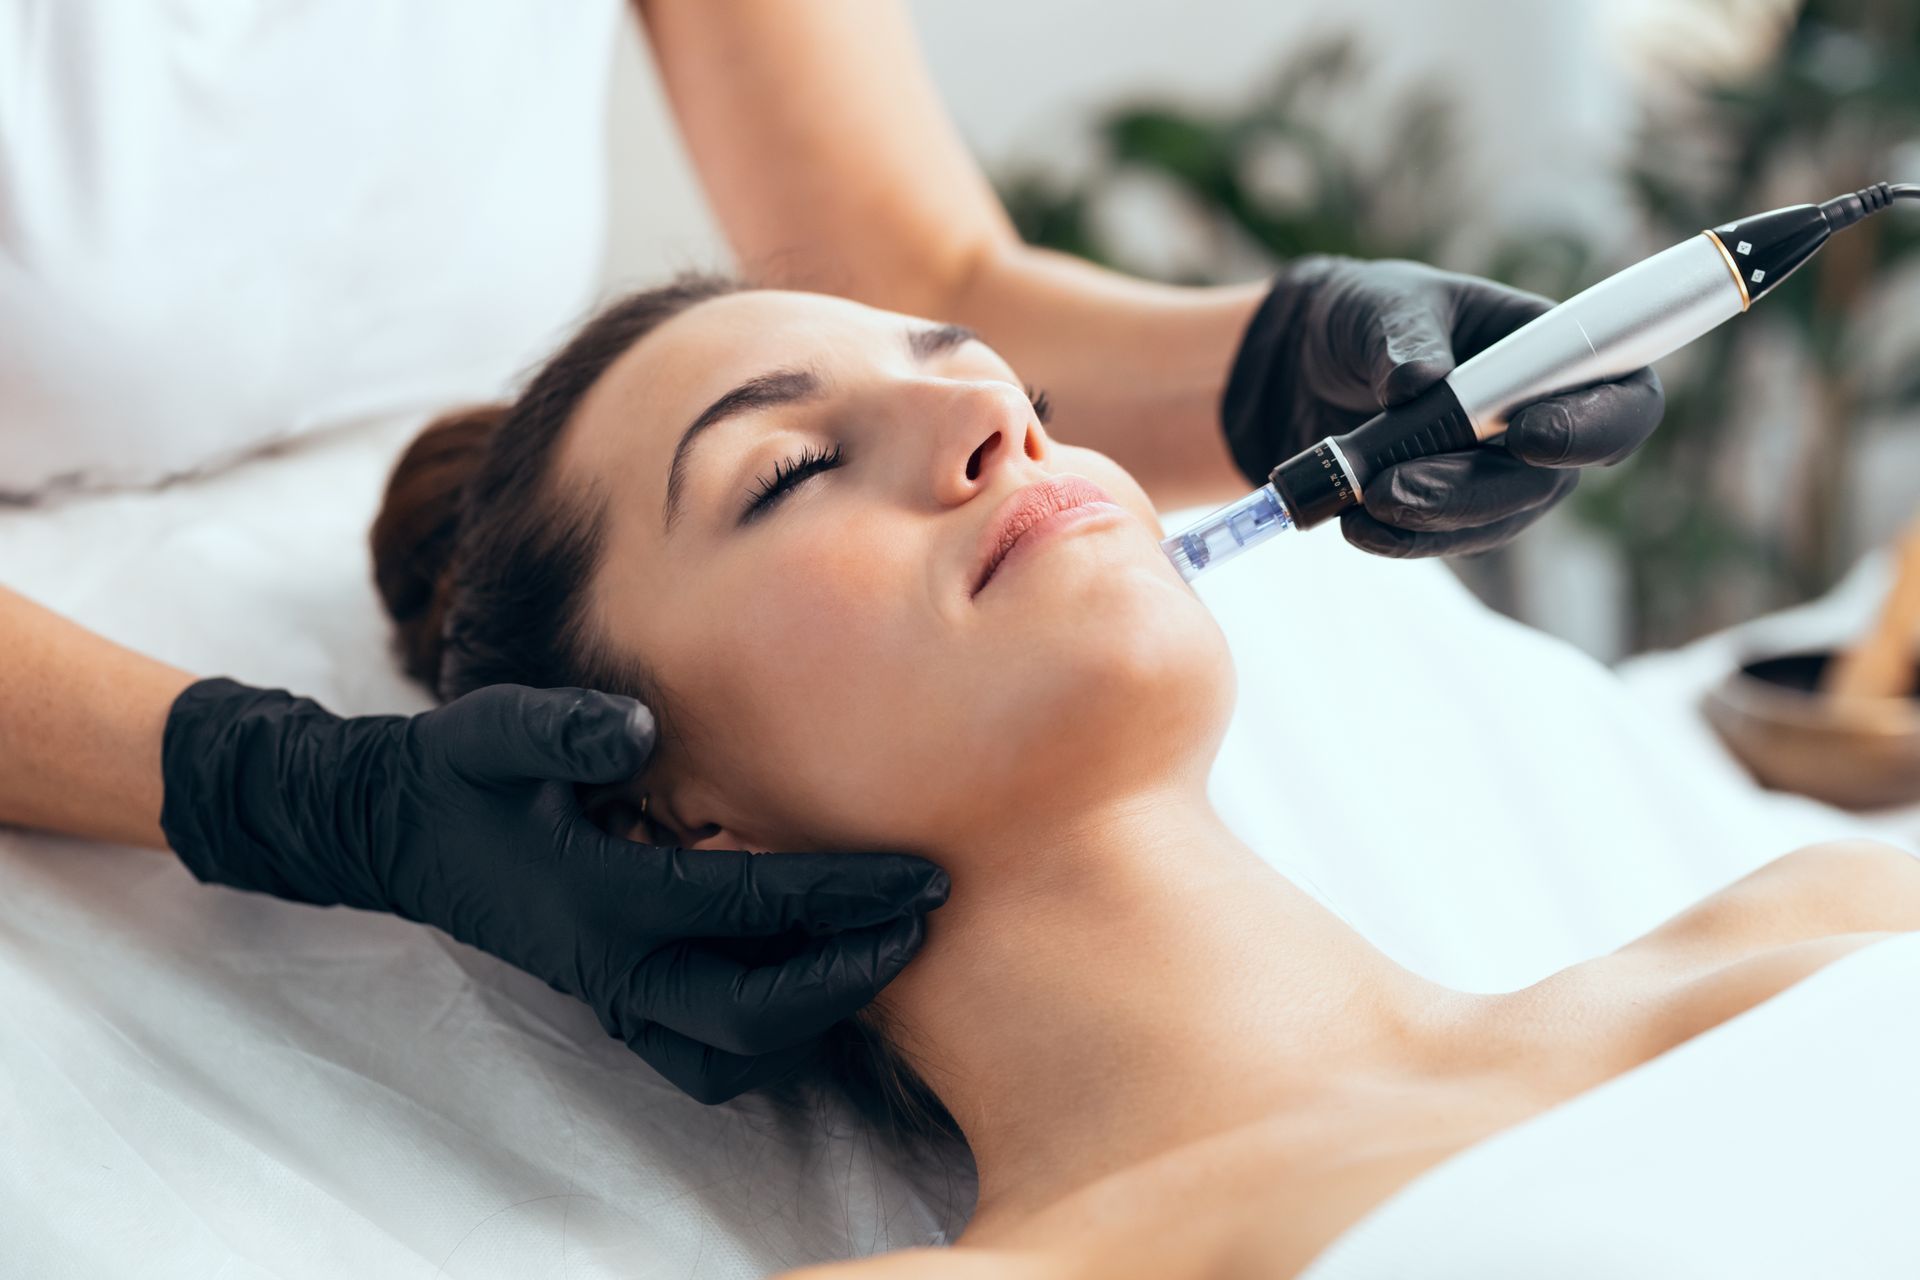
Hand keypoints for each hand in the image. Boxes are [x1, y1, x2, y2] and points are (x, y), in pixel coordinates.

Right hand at [160, 679, 948, 1102]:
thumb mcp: (496, 730)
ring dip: (818, 1016)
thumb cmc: (462, 773)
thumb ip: (563, 728)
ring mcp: (612, 998)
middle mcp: (612, 966)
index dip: (842, 894)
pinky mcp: (614, 1005)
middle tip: (927, 915)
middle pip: (756, 1011)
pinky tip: (815, 977)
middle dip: (854, 970)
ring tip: (886, 949)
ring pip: (733, 1055)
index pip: (748, 908)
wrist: (402, 832)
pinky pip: (701, 1060)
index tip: (923, 873)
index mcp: (597, 897)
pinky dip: (767, 1038)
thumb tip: (639, 729)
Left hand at [1219, 256, 1664, 556]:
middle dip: (1473, 489)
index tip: (1528, 436)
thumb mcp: (1382, 302)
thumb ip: (1403, 333)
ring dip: (1431, 519)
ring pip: (1495, 519)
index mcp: (1556, 350)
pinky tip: (1354, 524)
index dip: (1594, 427)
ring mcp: (1500, 474)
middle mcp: (1544, 420)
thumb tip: (1419, 379)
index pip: (1625, 399)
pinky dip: (1401, 538)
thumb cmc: (1367, 316)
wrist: (1305, 365)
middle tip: (1395, 485)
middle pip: (1549, 480)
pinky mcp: (1452, 511)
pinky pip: (1445, 539)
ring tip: (1363, 500)